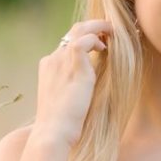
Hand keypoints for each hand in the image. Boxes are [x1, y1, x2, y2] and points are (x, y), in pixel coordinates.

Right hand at [32, 21, 109, 148]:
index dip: (84, 39)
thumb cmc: (60, 126)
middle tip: (109, 30)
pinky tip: (105, 48)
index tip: (101, 43)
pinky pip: (84, 40)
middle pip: (72, 31)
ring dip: (98, 27)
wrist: (52, 133)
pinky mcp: (74, 68)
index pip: (66, 44)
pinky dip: (96, 38)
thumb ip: (73, 89)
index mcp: (48, 67)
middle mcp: (53, 60)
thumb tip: (87, 90)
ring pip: (79, 30)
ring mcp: (61, 62)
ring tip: (112, 32)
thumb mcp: (65, 102)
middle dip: (92, 26)